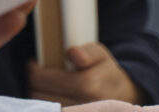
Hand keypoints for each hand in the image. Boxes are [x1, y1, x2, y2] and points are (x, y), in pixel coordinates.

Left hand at [28, 42, 142, 104]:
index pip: (42, 80)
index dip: (34, 71)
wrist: (125, 95)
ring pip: (44, 108)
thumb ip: (86, 52)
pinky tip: (54, 99)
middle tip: (40, 76)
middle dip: (36, 84)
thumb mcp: (99, 54)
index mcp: (88, 86)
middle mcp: (86, 106)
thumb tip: (72, 53)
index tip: (35, 65)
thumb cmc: (107, 71)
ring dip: (41, 97)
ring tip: (48, 88)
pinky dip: (49, 108)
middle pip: (39, 95)